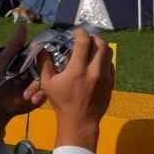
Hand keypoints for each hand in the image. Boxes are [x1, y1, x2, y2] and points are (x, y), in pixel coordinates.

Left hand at [0, 25, 45, 137]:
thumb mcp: (3, 61)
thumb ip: (14, 45)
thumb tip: (23, 26)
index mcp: (32, 61)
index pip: (44, 55)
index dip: (45, 56)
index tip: (45, 58)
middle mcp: (39, 71)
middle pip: (50, 68)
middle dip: (40, 75)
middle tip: (28, 80)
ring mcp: (42, 83)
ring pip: (49, 81)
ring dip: (37, 88)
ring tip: (26, 93)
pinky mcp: (43, 95)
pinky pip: (47, 93)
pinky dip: (39, 96)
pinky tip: (31, 99)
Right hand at [38, 29, 114, 151]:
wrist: (80, 121)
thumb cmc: (62, 102)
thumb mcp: (48, 84)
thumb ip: (44, 63)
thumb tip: (41, 47)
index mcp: (78, 70)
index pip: (84, 42)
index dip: (80, 32)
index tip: (75, 32)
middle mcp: (94, 71)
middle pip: (100, 43)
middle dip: (92, 37)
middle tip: (85, 38)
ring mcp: (105, 76)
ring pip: (108, 52)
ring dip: (100, 45)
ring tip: (92, 47)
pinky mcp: (112, 81)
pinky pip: (110, 63)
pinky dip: (104, 58)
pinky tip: (96, 61)